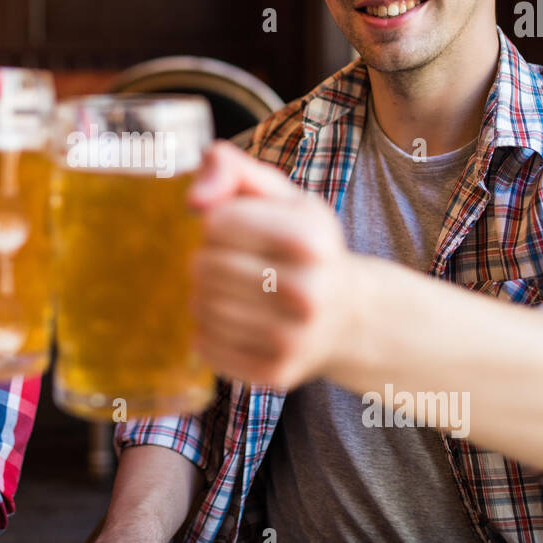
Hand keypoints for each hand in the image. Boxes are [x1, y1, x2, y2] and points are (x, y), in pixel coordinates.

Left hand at [186, 141, 361, 389]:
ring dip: (206, 296)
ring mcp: (292, 339)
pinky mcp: (274, 373)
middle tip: (237, 263)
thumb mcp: (281, 195)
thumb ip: (232, 170)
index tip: (242, 229)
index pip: (217, 222)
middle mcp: (308, 292)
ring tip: (237, 292)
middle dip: (209, 259)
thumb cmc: (302, 247)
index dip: (218, 221)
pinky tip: (237, 321)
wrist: (349, 316)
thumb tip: (193, 200)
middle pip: (203, 266)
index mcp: (311, 239)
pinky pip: (204, 345)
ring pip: (200, 307)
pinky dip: (208, 331)